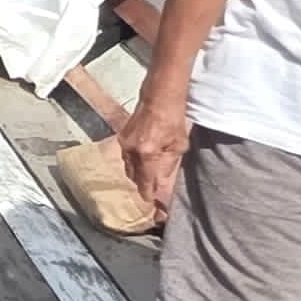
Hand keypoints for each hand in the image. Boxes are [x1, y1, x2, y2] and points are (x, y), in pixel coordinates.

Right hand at [119, 88, 192, 212]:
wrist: (159, 97)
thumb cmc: (173, 119)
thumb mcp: (179, 146)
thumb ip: (169, 167)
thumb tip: (162, 184)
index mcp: (147, 154)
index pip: (145, 183)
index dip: (149, 195)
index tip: (152, 204)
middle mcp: (131, 151)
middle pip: (134, 178)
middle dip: (144, 185)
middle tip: (153, 191)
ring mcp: (124, 144)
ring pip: (129, 169)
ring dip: (139, 174)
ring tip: (149, 176)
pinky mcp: (122, 138)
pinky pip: (127, 158)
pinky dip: (135, 163)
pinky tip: (144, 161)